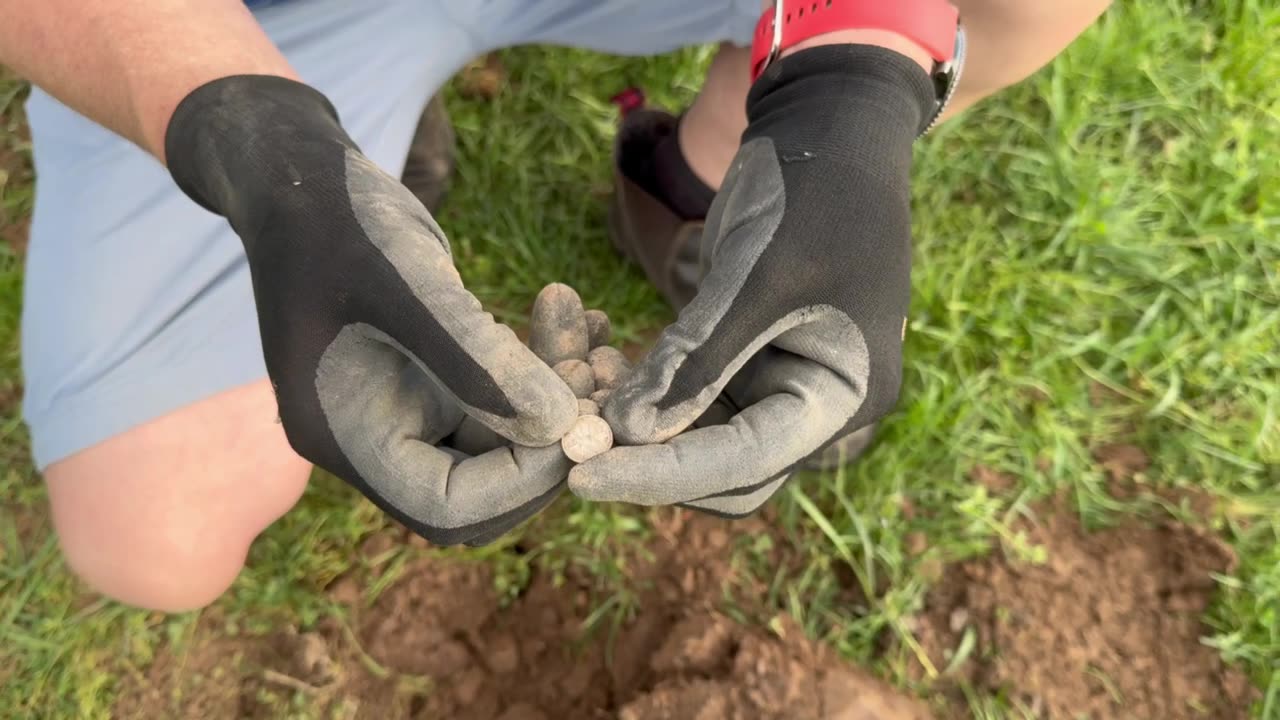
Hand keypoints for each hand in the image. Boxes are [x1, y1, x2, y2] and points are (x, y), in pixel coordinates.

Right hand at [165, 76, 577, 545]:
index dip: (521, 479)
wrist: (301, 175)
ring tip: (601, 339)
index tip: (579, 423)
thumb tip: (563, 427)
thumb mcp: (408, 286)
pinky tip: (585, 323)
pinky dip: (546, 369)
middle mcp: (373, 441)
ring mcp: (402, 412)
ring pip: (502, 440)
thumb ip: (479, 362)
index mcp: (346, 439)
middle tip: (600, 379)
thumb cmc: (338, 222)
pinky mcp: (430, 379)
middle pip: (483, 489)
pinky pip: (501, 398)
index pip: (447, 508)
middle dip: (550, 442)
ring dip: (560, 399)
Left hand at [570, 46, 936, 515]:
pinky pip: (687, 393)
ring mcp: (780, 382)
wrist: (827, 128)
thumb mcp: (755, 277)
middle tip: (570, 453)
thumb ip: (695, 360)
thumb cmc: (811, 195)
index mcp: (844, 397)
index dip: (661, 475)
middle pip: (724, 471)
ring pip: (698, 437)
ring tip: (573, 400)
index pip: (745, 462)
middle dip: (650, 463)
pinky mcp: (745, 357)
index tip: (582, 477)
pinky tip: (592, 366)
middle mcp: (815, 405)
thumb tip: (624, 433)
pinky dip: (643, 387)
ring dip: (636, 426)